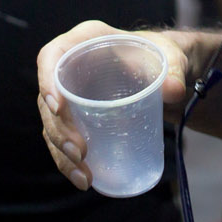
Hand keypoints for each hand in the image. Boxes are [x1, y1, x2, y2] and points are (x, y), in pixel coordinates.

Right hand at [35, 21, 191, 190]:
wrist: (166, 72)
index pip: (52, 56)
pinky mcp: (78, 116)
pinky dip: (69, 161)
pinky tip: (85, 179)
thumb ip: (174, 69)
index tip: (58, 107)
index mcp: (85, 42)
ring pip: (52, 125)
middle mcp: (72, 67)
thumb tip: (174, 91)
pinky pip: (64, 139)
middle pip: (49, 98)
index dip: (47, 80)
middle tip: (80, 153)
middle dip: (59, 130)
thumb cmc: (162, 55)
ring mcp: (72, 94)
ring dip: (62, 153)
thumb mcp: (171, 56)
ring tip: (84, 177)